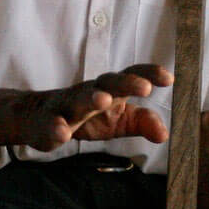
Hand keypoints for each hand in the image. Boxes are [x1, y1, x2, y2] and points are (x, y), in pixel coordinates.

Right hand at [18, 63, 173, 150]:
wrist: (40, 118)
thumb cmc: (88, 116)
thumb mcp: (120, 120)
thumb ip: (142, 122)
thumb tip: (165, 133)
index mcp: (109, 89)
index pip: (131, 76)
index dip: (149, 74)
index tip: (169, 79)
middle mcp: (89, 92)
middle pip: (108, 82)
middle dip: (126, 82)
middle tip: (145, 87)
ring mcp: (67, 106)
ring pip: (79, 99)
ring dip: (92, 98)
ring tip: (104, 100)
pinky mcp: (47, 123)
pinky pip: (51, 124)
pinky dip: (57, 128)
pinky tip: (63, 133)